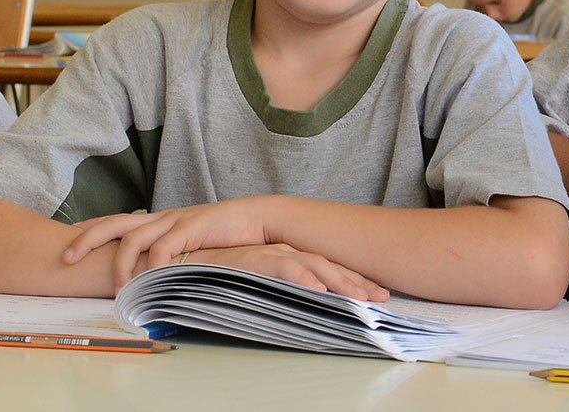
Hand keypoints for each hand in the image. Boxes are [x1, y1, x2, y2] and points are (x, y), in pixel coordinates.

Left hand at [61, 197, 276, 287]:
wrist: (256, 219)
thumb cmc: (224, 235)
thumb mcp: (189, 246)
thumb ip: (168, 255)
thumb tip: (149, 275)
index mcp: (157, 220)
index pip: (114, 220)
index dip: (89, 228)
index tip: (66, 238)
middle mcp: (160, 218)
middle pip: (112, 223)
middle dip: (85, 239)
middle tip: (65, 258)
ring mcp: (174, 221)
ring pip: (133, 238)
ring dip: (120, 264)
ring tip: (116, 288)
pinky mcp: (191, 228)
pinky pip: (163, 248)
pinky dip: (152, 265)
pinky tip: (149, 281)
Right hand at [185, 244, 388, 300]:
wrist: (186, 257)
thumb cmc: (221, 275)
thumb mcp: (259, 286)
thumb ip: (281, 294)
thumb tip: (308, 314)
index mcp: (290, 259)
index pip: (330, 269)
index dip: (356, 282)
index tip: (379, 297)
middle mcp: (285, 253)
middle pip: (330, 267)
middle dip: (358, 282)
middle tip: (382, 299)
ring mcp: (269, 254)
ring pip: (312, 266)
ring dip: (337, 281)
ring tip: (359, 298)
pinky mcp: (251, 259)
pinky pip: (280, 268)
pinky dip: (300, 278)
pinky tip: (317, 290)